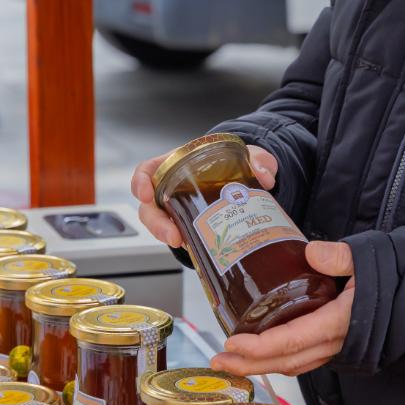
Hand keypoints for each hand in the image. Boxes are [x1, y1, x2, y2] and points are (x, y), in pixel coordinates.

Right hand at [131, 145, 278, 248]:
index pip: (147, 170)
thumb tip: (265, 176)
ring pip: (160, 224)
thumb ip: (258, 160)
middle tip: (172, 234)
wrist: (244, 179)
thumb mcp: (247, 155)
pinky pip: (178, 235)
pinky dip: (184, 243)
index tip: (145, 192)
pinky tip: (197, 248)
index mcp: (177, 164)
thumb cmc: (233, 163)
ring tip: (184, 244)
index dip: (140, 181)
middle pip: (150, 206)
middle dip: (156, 223)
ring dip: (166, 236)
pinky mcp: (189, 225)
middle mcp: (171, 187)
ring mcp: (178, 209)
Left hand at [211, 240, 354, 376]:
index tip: (232, 342)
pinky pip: (303, 358)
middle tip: (218, 359)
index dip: (258, 347)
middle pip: (284, 361)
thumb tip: (312, 251)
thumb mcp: (368, 260)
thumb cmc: (395, 278)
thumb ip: (340, 256)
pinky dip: (279, 358)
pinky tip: (264, 350)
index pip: (289, 342)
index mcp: (337, 323)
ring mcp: (335, 347)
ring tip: (233, 358)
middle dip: (249, 363)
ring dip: (261, 364)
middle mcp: (334, 342)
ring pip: (292, 363)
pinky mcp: (336, 343)